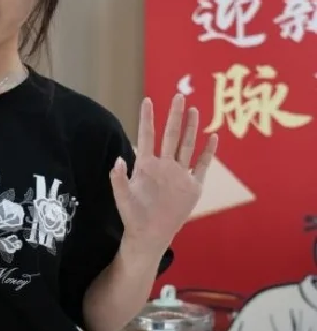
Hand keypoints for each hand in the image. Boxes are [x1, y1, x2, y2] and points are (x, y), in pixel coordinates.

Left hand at [110, 94, 217, 257]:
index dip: (147, 119)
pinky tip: (213, 138)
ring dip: (190, 129)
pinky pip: (202, 166)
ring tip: (194, 110)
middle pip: (171, 136)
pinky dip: (208, 153)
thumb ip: (118, 179)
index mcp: (146, 166)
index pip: (147, 136)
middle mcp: (164, 166)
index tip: (147, 100)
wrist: (149, 235)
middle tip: (178, 95)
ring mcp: (179, 175)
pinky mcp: (192, 187)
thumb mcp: (122, 198)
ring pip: (186, 146)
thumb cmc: (133, 216)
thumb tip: (118, 160)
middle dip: (174, 116)